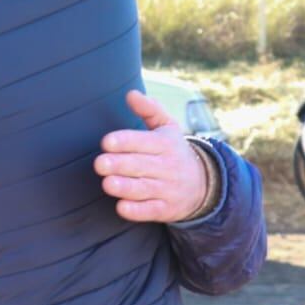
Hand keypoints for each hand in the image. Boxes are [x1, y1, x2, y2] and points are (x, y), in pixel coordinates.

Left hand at [94, 90, 208, 222]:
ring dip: (125, 187)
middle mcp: (168, 166)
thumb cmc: (173, 151)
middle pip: (140, 165)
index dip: (125, 141)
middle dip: (120, 164)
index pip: (143, 141)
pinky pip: (151, 211)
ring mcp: (168, 189)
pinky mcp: (166, 209)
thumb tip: (130, 93)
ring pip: (144, 188)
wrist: (205, 184)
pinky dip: (137, 210)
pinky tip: (122, 206)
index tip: (106, 142)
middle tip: (100, 164)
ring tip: (107, 184)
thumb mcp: (167, 127)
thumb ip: (149, 109)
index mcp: (165, 143)